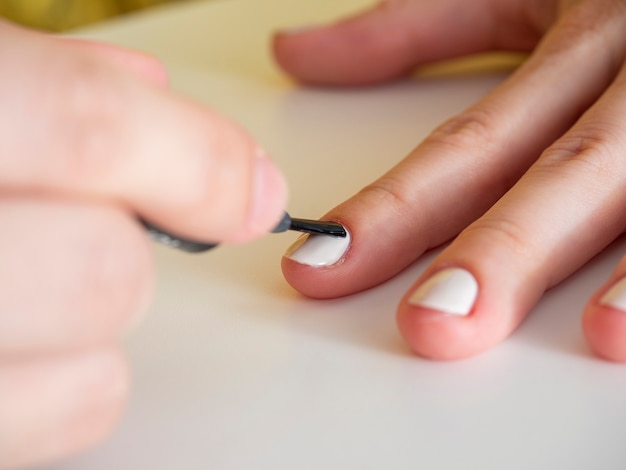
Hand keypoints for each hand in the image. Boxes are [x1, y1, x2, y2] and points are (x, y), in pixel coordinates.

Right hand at [0, 21, 285, 468]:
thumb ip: (54, 81)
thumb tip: (157, 102)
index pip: (94, 129)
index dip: (197, 159)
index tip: (250, 189)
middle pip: (105, 275)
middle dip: (134, 249)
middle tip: (104, 222)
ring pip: (87, 384)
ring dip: (98, 329)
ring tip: (40, 279)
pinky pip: (41, 430)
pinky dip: (56, 386)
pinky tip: (20, 336)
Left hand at [275, 0, 625, 360]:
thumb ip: (406, 28)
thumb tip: (293, 53)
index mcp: (579, 38)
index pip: (468, 141)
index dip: (393, 208)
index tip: (323, 266)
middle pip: (561, 172)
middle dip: (500, 253)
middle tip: (433, 324)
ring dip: (625, 273)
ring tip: (597, 336)